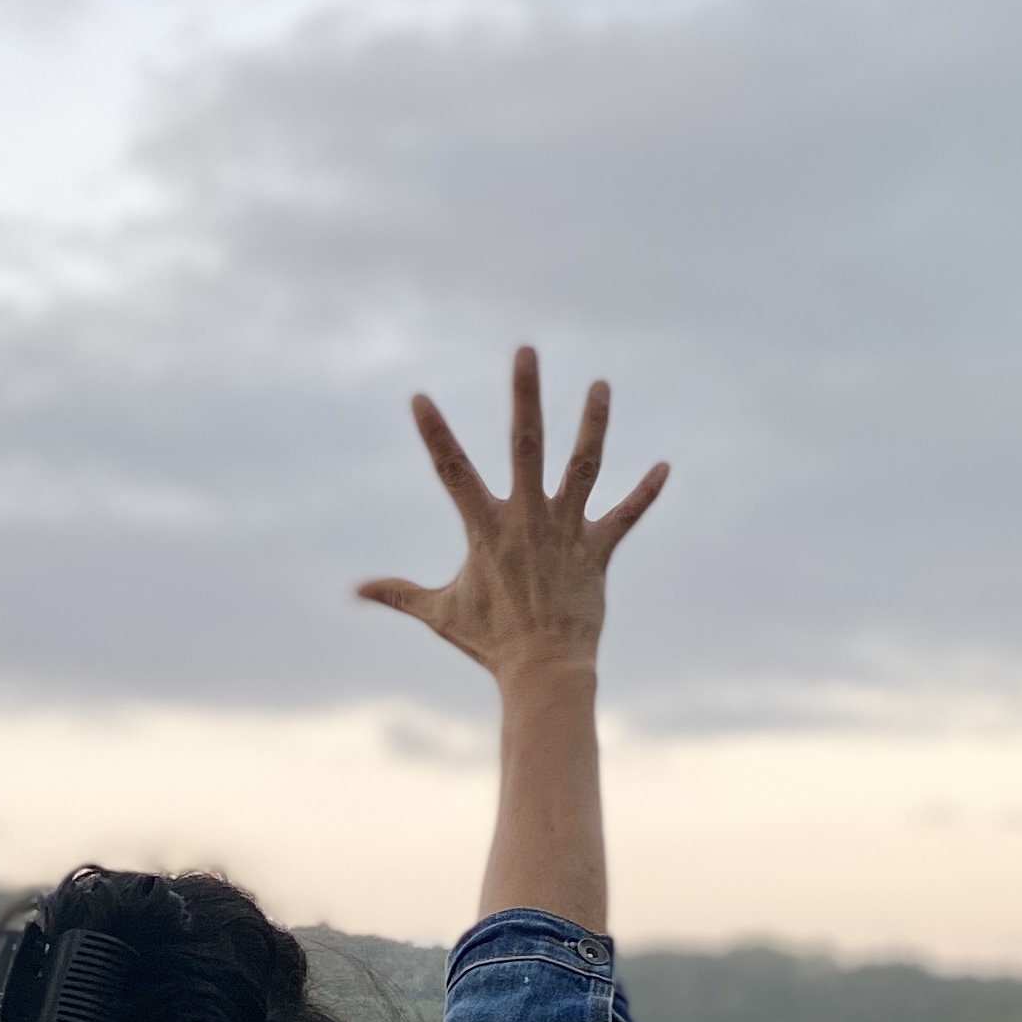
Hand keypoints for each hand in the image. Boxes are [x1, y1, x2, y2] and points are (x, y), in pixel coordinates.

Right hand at [357, 349, 666, 687]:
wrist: (543, 670)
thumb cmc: (488, 642)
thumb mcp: (438, 613)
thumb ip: (398, 593)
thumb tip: (356, 590)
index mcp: (485, 528)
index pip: (452, 471)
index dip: (435, 434)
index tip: (420, 398)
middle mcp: (527, 518)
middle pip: (526, 445)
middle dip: (526, 396)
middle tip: (526, 351)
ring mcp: (565, 530)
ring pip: (584, 465)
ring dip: (593, 424)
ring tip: (601, 385)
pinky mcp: (597, 550)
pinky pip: (626, 516)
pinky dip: (645, 493)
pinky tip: (665, 467)